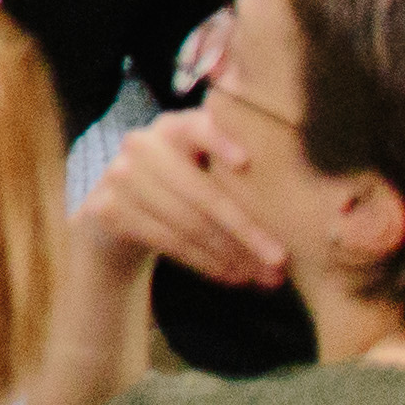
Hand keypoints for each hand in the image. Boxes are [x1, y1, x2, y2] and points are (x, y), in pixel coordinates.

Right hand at [80, 108, 287, 291]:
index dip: (219, 142)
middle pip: (201, 193)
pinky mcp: (108, 208)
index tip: (246, 163)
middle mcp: (141, 145)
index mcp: (172, 127)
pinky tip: (231, 275)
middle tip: (281, 261)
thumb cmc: (182, 185)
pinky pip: (167, 241)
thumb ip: (235, 168)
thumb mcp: (202, 165)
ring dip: (231, 255)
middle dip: (246, 231)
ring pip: (187, 222)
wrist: (118, 206)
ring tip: (263, 277)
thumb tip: (296, 197)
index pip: (196, 127)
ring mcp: (119, 176)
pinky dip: (204, 262)